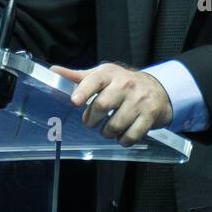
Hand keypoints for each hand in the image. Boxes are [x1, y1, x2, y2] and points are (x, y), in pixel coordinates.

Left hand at [51, 62, 172, 146]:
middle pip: (102, 105)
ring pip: (115, 124)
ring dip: (106, 132)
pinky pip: (132, 135)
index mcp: (110, 74)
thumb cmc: (123, 83)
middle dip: (91, 119)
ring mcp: (140, 100)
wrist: (158, 89)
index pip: (95, 80)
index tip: (74, 101)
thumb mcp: (102, 76)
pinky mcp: (150, 115)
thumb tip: (53, 71)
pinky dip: (123, 140)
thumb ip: (78, 77)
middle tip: (90, 121)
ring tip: (107, 129)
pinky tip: (121, 135)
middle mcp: (126, 84)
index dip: (83, 91)